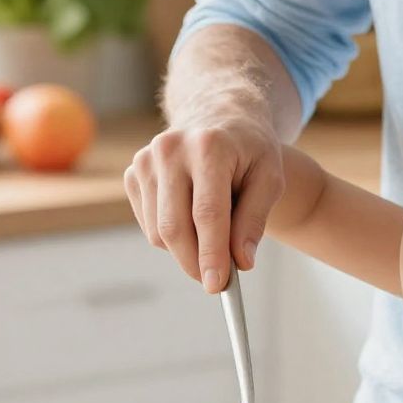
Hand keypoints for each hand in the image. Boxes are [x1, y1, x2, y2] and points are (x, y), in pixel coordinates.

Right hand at [124, 115, 283, 290]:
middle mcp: (170, 149)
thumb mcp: (269, 179)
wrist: (218, 117)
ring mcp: (146, 160)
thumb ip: (255, 220)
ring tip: (213, 236)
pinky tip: (191, 218)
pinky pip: (149, 225)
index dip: (211, 253)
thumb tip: (241, 261)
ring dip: (186, 250)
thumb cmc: (249, 151)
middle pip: (174, 226)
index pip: (207, 212)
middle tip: (215, 282)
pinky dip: (171, 236)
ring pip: (158, 231)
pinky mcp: (133, 173)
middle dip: (195, 262)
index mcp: (209, 146)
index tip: (216, 284)